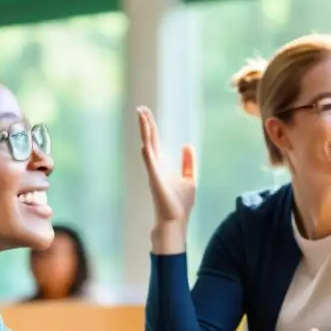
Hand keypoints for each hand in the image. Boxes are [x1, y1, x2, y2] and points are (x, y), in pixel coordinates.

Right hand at [137, 106, 195, 251]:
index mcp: (162, 164)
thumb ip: (188, 163)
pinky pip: (150, 165)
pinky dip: (148, 154)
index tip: (147, 112)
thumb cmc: (180, 203)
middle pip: (149, 140)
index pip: (155, 141)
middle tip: (141, 108)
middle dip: (146, 124)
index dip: (151, 126)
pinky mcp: (156, 181)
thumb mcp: (189, 179)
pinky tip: (145, 144)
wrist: (175, 221)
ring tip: (141, 117)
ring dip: (145, 132)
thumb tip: (187, 146)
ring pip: (148, 147)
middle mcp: (155, 166)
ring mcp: (154, 172)